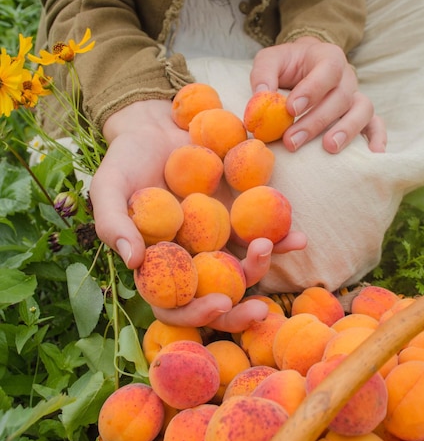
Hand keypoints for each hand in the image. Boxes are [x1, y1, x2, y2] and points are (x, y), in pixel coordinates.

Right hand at [89, 100, 306, 331]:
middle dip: (239, 312)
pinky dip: (281, 238)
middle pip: (216, 297)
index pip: (174, 305)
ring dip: (264, 267)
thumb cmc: (126, 160)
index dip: (195, 313)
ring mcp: (217, 239)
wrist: (155, 127)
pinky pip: (261, 233)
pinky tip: (297, 238)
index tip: (218, 303)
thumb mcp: (107, 187)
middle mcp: (190, 259)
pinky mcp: (238, 216)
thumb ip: (113, 223)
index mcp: (158, 265)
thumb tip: (133, 261)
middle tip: (259, 311)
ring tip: (274, 247)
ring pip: (244, 268)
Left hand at [250, 36, 386, 153]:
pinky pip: (376, 125)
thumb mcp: (270, 61)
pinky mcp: (361, 115)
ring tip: (329, 148)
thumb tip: (260, 97)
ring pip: (362, 110)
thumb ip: (263, 75)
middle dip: (316, 121)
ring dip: (346, 130)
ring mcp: (356, 96)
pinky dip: (376, 139)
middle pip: (341, 97)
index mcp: (328, 57)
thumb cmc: (287, 65)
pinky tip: (371, 154)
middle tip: (292, 141)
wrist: (304, 65)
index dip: (312, 89)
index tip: (290, 108)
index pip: (327, 70)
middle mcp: (347, 77)